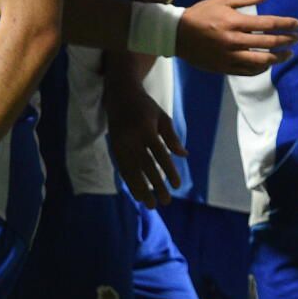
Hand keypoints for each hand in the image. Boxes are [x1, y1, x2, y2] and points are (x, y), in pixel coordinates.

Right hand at [106, 72, 183, 207]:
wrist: (119, 94)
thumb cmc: (145, 106)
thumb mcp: (162, 116)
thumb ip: (172, 137)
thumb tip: (184, 155)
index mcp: (146, 128)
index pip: (160, 155)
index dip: (169, 171)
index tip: (177, 186)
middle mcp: (131, 138)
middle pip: (145, 166)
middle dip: (156, 186)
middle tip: (166, 201)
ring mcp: (120, 144)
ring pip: (131, 171)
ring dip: (141, 189)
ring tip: (150, 204)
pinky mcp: (114, 148)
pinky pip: (122, 169)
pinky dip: (129, 183)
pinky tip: (137, 194)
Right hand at [174, 0, 297, 75]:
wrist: (178, 34)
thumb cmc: (202, 13)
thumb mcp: (224, 0)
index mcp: (235, 22)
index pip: (268, 24)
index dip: (286, 24)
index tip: (297, 24)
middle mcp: (235, 41)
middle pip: (269, 43)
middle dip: (287, 40)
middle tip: (297, 38)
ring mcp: (230, 57)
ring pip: (261, 60)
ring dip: (279, 57)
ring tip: (288, 54)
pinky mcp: (225, 68)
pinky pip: (249, 71)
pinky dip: (262, 68)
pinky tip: (269, 63)